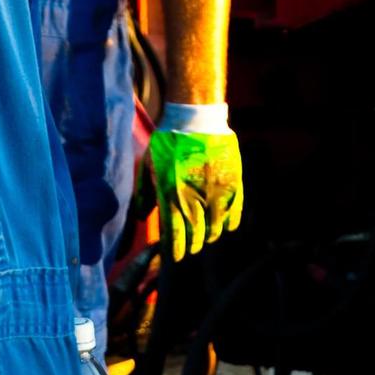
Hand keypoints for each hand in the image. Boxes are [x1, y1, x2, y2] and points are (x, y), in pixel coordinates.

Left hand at [148, 113, 243, 261]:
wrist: (196, 117)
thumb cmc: (169, 141)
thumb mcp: (149, 165)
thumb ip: (144, 193)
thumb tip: (140, 217)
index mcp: (171, 195)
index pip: (174, 234)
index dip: (175, 250)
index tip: (174, 257)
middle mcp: (194, 197)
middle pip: (195, 234)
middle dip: (192, 246)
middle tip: (190, 250)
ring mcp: (215, 191)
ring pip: (216, 227)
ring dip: (210, 236)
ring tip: (206, 238)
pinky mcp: (232, 183)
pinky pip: (234, 212)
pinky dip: (230, 223)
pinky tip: (226, 227)